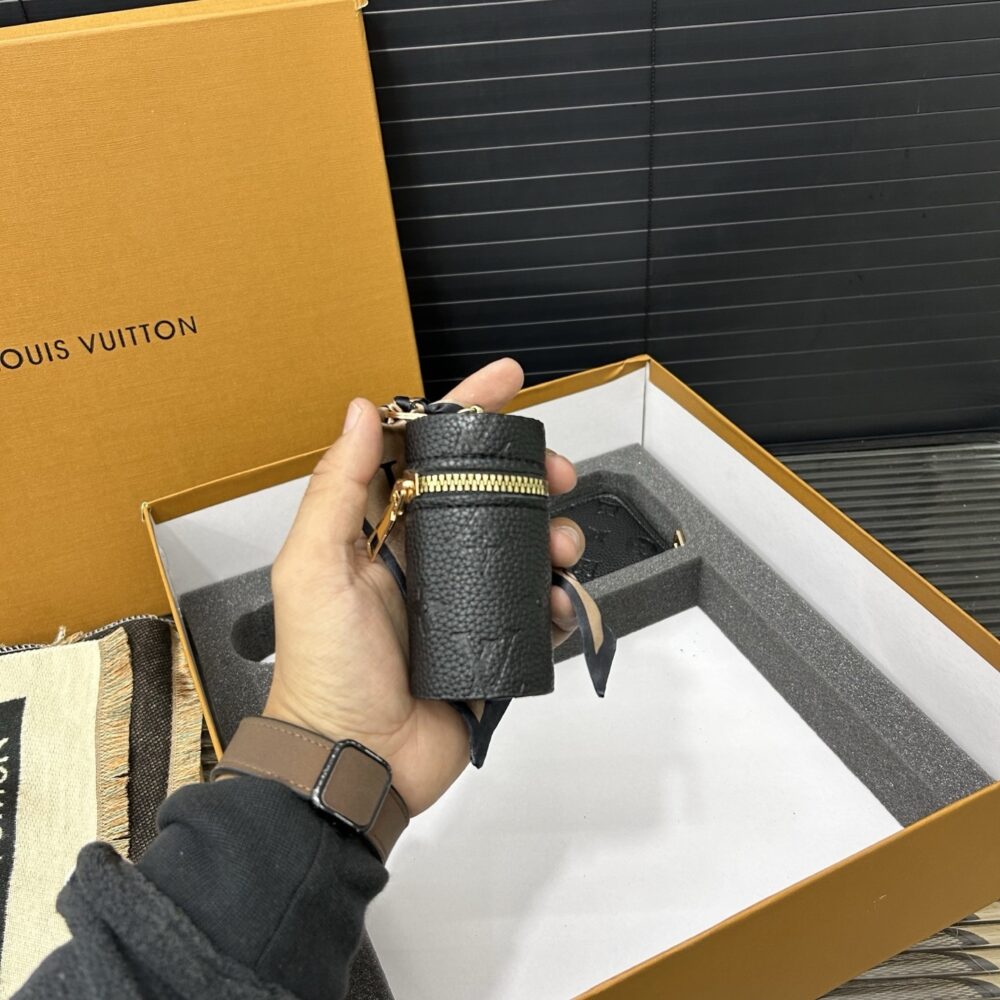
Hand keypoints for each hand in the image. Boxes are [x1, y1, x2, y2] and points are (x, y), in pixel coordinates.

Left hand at [264, 359, 583, 814]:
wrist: (356, 761)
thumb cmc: (325, 669)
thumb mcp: (315, 569)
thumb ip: (336, 489)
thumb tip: (360, 412)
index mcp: (381, 530)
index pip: (425, 452)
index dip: (466, 411)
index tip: (507, 381)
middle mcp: (425, 556)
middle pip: (487, 493)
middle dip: (528, 474)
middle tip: (557, 474)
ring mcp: (461, 599)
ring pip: (520, 545)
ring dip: (552, 533)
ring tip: (563, 546)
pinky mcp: (490, 641)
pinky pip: (534, 606)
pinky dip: (555, 597)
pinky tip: (558, 599)